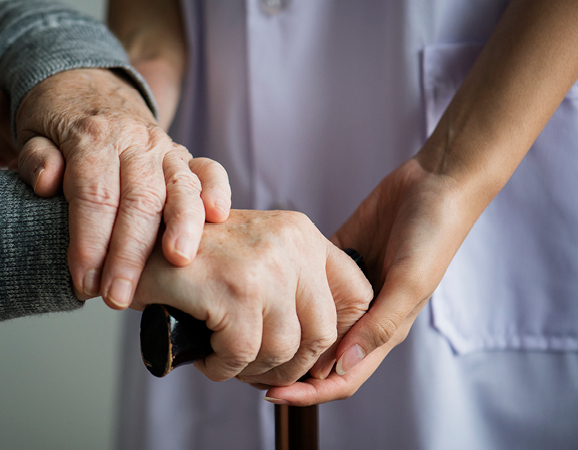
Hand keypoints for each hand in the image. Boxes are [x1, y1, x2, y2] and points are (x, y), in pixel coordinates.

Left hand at [0, 70, 230, 307]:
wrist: (88, 87)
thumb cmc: (58, 121)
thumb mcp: (32, 132)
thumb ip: (36, 158)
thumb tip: (48, 182)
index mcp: (93, 136)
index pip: (94, 195)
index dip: (89, 242)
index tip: (83, 282)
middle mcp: (134, 140)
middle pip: (138, 199)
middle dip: (129, 253)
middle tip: (118, 297)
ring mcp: (164, 148)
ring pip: (179, 187)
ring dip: (182, 226)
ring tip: (178, 262)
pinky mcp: (184, 156)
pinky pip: (208, 169)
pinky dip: (216, 190)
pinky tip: (218, 217)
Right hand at [132, 209, 372, 386]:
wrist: (135, 244)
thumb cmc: (194, 259)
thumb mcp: (256, 256)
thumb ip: (296, 285)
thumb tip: (330, 350)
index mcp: (301, 233)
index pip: (356, 295)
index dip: (339, 337)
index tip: (309, 355)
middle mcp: (290, 244)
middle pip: (322, 333)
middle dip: (291, 365)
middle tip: (258, 369)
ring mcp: (264, 266)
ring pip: (283, 350)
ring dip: (252, 369)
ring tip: (226, 359)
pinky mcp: (233, 291)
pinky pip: (242, 355)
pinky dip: (223, 368)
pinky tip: (207, 357)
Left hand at [265, 158, 477, 405]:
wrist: (436, 183)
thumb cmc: (433, 234)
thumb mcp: (410, 282)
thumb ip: (379, 325)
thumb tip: (342, 366)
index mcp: (384, 329)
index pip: (342, 376)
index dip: (309, 392)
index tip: (271, 394)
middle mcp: (363, 315)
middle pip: (319, 357)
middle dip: (287, 369)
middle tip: (247, 367)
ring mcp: (347, 288)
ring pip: (309, 323)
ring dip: (284, 332)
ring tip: (248, 333)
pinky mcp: (337, 259)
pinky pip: (306, 283)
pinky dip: (287, 292)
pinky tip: (263, 291)